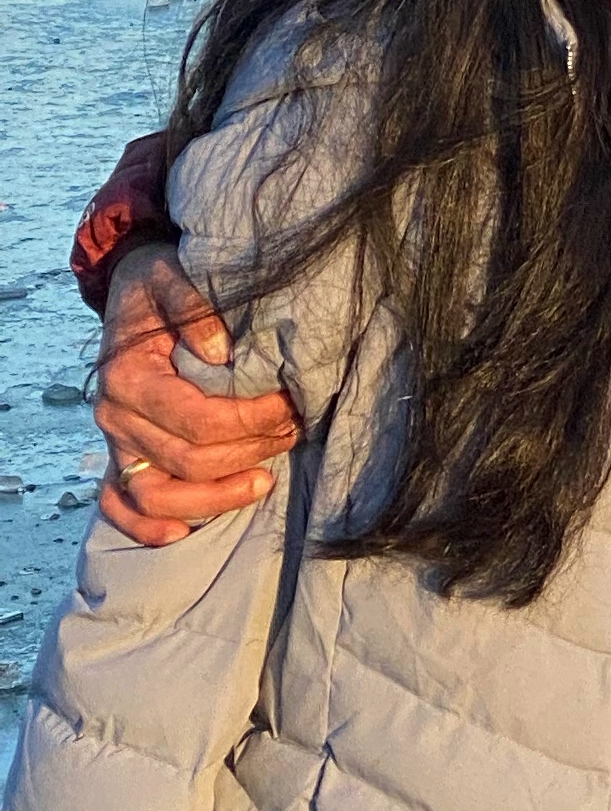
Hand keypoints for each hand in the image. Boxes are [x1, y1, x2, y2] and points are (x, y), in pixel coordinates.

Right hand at [91, 246, 295, 546]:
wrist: (131, 291)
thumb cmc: (158, 283)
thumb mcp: (172, 275)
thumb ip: (193, 305)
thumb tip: (221, 350)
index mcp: (128, 377)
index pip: (197, 420)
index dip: (250, 421)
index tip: (291, 405)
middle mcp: (115, 417)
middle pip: (187, 461)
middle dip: (250, 451)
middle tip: (294, 431)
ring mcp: (115, 442)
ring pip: (157, 496)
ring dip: (215, 497)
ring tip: (265, 482)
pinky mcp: (120, 455)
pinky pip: (120, 505)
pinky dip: (146, 527)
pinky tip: (182, 535)